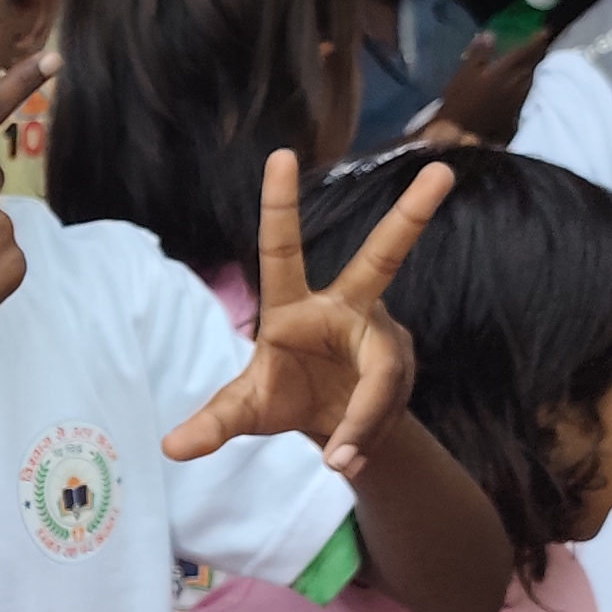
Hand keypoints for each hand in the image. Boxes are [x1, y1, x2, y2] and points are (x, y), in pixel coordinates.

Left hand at [165, 153, 450, 470]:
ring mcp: (381, 332)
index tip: (280, 154)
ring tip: (339, 457)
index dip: (279, 205)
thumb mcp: (246, 412)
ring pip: (381, 376)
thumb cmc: (283, 399)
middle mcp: (346, 307)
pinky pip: (390, 400)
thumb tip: (170, 449)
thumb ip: (213, 423)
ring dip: (361, 420)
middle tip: (442, 170)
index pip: (282, 249)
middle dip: (412, 216)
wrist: (334, 430)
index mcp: (293, 306)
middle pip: (383, 258)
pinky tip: (352, 453)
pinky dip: (368, 432)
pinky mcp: (403, 361)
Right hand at [434, 28, 552, 145]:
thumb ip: (478, 53)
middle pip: (531, 65)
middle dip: (536, 54)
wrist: (461, 132)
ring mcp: (517, 98)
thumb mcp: (463, 73)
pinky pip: (526, 92)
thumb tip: (490, 34)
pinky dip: (526, 83)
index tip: (545, 31)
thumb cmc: (459, 100)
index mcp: (503, 71)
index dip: (536, 41)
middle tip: (539, 45)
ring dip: (532, 69)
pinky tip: (523, 83)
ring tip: (532, 62)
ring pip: (530, 79)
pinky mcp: (515, 111)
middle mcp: (515, 83)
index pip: (524, 52)